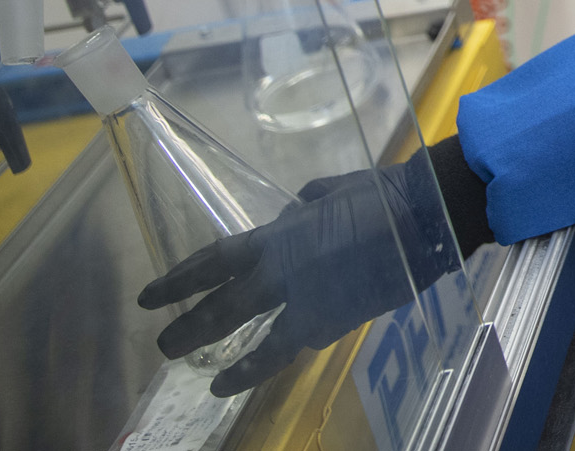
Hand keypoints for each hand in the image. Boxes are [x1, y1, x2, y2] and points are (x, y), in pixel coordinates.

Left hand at [140, 157, 460, 396]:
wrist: (425, 219)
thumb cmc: (380, 194)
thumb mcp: (332, 191)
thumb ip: (304, 208)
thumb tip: (295, 215)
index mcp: (277, 240)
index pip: (213, 263)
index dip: (178, 280)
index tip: (149, 297)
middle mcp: (282, 277)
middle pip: (224, 309)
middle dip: (189, 327)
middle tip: (164, 344)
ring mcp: (310, 306)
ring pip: (261, 345)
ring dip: (235, 364)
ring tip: (212, 383)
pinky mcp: (339, 324)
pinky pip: (300, 345)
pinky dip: (282, 356)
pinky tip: (271, 365)